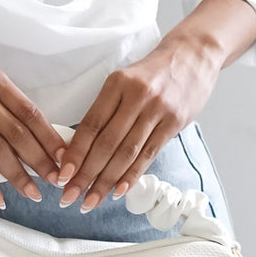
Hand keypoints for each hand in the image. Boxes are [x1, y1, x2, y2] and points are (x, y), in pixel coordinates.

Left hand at [52, 38, 223, 212]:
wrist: (193, 55)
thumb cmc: (153, 72)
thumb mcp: (125, 80)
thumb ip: (107, 110)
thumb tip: (80, 148)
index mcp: (117, 84)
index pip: (91, 125)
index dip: (75, 153)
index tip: (62, 175)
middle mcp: (137, 97)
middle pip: (107, 143)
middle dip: (86, 174)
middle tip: (70, 196)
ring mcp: (158, 110)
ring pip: (127, 153)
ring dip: (106, 181)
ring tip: (91, 201)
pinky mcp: (174, 123)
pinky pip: (149, 154)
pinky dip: (132, 176)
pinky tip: (118, 191)